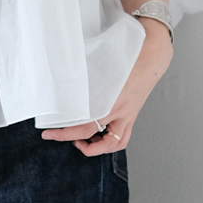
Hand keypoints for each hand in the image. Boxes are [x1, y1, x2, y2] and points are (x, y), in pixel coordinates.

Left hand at [40, 18, 172, 155]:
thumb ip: (85, 77)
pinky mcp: (132, 116)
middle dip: (70, 139)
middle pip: (92, 135)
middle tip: (55, 136)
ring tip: (81, 142)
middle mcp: (119, 112)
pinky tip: (99, 137)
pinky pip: (122, 138)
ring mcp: (128, 116)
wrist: (153, 54)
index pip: (83, 126)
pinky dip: (110, 143)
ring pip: (113, 144)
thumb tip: (63, 82)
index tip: (49, 133)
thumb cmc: (129, 55)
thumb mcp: (101, 63)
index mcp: (110, 100)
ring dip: (96, 148)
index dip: (63, 133)